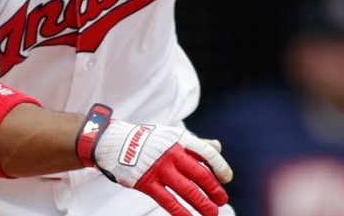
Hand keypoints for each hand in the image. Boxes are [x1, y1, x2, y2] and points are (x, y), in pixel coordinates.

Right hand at [89, 111, 232, 215]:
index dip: (219, 166)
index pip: (207, 152)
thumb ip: (196, 144)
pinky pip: (167, 200)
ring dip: (202, 203)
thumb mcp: (173, 136)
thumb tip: (218, 148)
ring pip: (186, 189)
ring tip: (212, 213)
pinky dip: (181, 212)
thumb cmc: (150, 141)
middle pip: (199, 173)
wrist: (116, 143)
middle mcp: (171, 153)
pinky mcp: (146, 183)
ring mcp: (158, 168)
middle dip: (213, 189)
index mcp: (181, 139)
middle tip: (222, 200)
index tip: (227, 179)